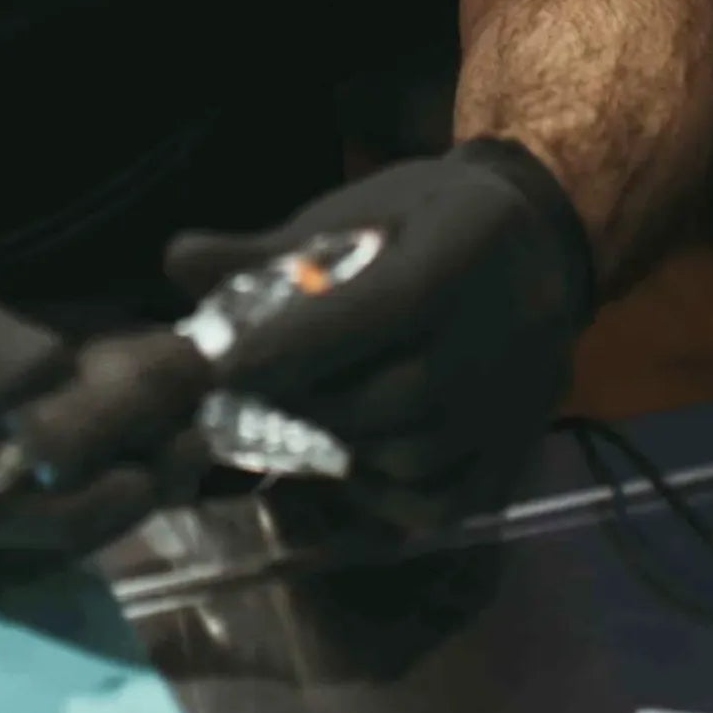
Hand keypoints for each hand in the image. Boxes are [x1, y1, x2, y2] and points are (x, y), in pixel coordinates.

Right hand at [0, 151, 212, 552]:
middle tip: (195, 446)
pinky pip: (29, 468)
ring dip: (113, 467)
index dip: (73, 507)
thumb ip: (1, 364)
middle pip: (20, 524)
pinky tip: (151, 412)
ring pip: (36, 502)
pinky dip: (88, 443)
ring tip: (192, 431)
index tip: (146, 473)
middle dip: (110, 489)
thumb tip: (75, 414)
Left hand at [164, 139, 596, 531]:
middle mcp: (512, 327)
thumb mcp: (355, 212)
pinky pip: (445, 500)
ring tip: (299, 418)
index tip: (223, 365)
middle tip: (250, 396)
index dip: (294, 346)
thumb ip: (268, 248)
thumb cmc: (423, 221)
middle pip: (390, 397)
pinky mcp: (522, 445)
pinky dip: (384, 495)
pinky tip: (351, 459)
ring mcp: (522, 396)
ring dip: (338, 446)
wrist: (533, 240)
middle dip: (302, 401)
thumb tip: (178, 262)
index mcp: (468, 246)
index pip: (381, 309)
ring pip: (411, 456)